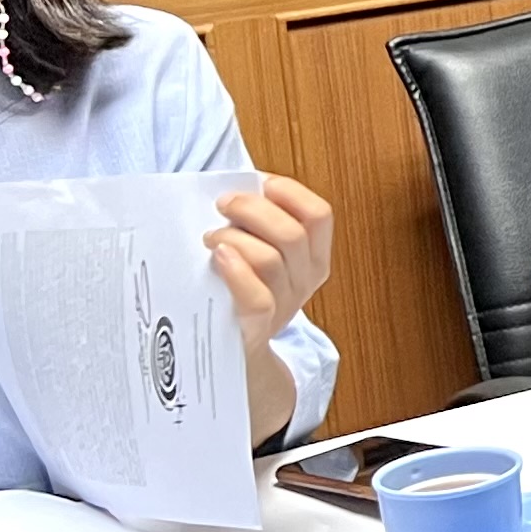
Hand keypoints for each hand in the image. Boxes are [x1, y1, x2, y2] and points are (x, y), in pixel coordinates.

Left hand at [209, 174, 337, 356]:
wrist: (237, 348)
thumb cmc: (240, 289)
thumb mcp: (263, 254)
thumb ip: (258, 224)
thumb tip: (234, 189)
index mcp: (314, 256)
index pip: (319, 215)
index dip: (291, 192)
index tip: (261, 183)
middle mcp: (306, 280)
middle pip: (292, 233)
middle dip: (252, 208)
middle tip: (223, 204)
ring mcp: (285, 304)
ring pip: (270, 260)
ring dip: (234, 238)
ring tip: (211, 238)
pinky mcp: (259, 325)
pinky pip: (256, 297)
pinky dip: (237, 271)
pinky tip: (217, 257)